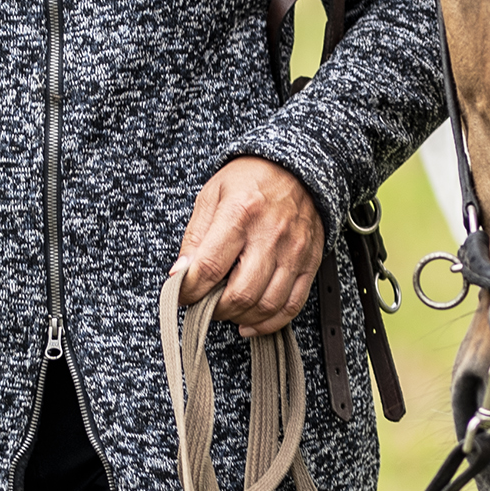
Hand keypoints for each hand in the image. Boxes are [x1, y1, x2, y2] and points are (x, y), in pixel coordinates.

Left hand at [175, 158, 325, 336]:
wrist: (297, 167)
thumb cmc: (249, 180)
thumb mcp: (211, 196)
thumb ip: (194, 238)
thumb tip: (179, 275)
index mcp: (240, 212)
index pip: (209, 268)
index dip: (189, 290)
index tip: (182, 294)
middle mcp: (270, 234)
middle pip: (240, 294)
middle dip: (215, 309)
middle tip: (205, 304)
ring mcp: (293, 251)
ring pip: (266, 305)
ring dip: (240, 317)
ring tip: (227, 309)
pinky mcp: (309, 262)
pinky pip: (292, 305)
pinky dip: (269, 322)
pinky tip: (250, 321)